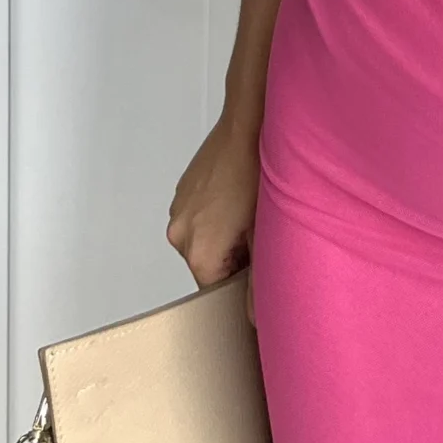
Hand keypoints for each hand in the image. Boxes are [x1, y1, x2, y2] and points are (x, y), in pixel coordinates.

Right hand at [166, 112, 261, 322]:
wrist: (247, 125)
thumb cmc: (258, 173)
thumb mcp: (265, 232)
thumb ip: (258, 280)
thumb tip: (253, 317)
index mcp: (198, 253)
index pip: (216, 291)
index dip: (242, 282)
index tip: (259, 264)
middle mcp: (179, 236)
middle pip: (208, 266)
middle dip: (234, 257)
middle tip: (259, 231)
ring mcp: (178, 211)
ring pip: (204, 240)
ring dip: (225, 235)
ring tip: (249, 209)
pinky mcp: (182, 193)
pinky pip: (199, 218)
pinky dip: (217, 215)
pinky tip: (239, 196)